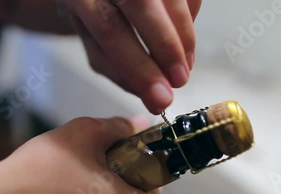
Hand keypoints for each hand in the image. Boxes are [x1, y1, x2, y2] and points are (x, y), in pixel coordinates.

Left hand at [63, 0, 202, 113]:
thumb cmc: (90, 11)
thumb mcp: (91, 39)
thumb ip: (117, 67)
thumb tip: (152, 94)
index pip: (109, 29)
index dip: (139, 66)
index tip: (160, 97)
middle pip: (140, 3)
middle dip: (167, 48)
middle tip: (180, 80)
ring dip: (184, 36)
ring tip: (185, 65)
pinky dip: (190, 18)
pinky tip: (182, 37)